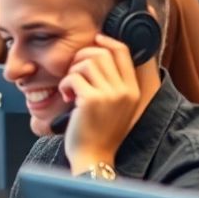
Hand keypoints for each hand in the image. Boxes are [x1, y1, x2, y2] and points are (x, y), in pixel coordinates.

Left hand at [59, 34, 141, 173]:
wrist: (94, 157)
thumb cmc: (101, 133)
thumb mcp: (118, 107)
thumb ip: (116, 84)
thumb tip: (100, 55)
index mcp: (133, 90)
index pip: (123, 51)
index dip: (107, 41)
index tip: (95, 40)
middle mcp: (125, 90)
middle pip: (102, 53)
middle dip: (83, 57)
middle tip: (74, 73)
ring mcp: (110, 95)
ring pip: (86, 62)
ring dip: (72, 72)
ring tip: (71, 88)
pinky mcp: (91, 100)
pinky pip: (73, 77)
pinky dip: (65, 84)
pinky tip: (67, 97)